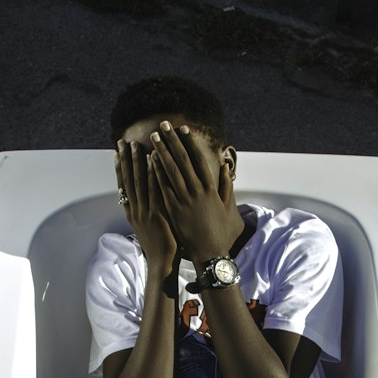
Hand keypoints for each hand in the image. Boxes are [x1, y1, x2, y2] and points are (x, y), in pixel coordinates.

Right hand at [115, 139, 177, 267]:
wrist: (161, 264)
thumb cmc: (159, 248)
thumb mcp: (147, 229)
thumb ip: (145, 214)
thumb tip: (144, 204)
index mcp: (132, 213)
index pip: (123, 186)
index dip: (119, 168)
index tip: (117, 153)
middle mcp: (135, 210)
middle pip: (128, 180)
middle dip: (125, 159)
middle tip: (123, 142)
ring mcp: (144, 211)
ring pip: (138, 182)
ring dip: (137, 161)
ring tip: (136, 144)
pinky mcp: (156, 214)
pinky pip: (154, 189)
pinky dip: (152, 174)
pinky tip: (153, 160)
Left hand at [148, 123, 238, 261]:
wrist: (211, 253)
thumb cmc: (220, 232)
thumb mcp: (228, 207)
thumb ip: (226, 185)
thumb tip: (226, 166)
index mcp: (210, 188)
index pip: (198, 159)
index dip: (190, 143)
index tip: (183, 129)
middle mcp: (197, 190)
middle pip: (182, 160)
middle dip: (172, 141)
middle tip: (163, 125)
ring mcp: (185, 200)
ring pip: (171, 171)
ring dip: (162, 152)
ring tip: (153, 137)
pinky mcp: (174, 210)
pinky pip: (164, 188)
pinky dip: (157, 173)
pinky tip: (150, 161)